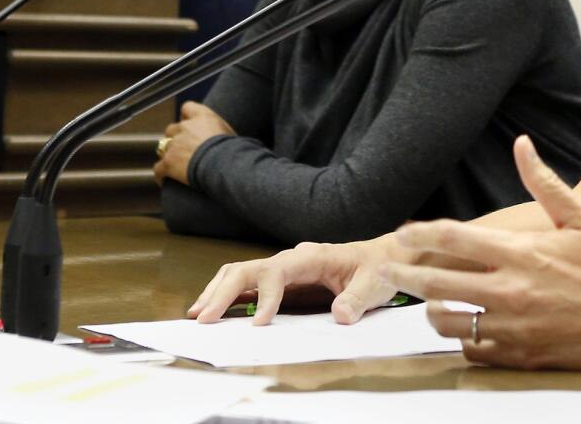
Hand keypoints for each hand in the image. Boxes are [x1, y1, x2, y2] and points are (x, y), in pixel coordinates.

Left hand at [153, 101, 236, 186]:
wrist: (225, 165)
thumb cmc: (234, 150)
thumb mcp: (229, 133)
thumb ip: (217, 130)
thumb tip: (220, 136)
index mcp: (202, 117)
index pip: (187, 108)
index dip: (186, 117)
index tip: (189, 125)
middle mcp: (185, 127)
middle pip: (172, 129)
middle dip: (176, 139)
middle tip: (185, 150)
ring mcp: (175, 145)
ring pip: (163, 147)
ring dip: (169, 155)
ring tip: (176, 167)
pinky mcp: (168, 162)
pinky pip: (158, 169)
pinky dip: (161, 175)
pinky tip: (165, 181)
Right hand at [187, 234, 402, 325]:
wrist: (383, 258)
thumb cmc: (378, 269)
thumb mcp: (375, 284)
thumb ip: (359, 298)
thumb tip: (341, 316)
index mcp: (313, 257)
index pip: (279, 271)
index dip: (266, 295)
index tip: (260, 323)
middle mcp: (292, 258)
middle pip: (249, 268)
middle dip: (224, 292)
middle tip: (204, 318)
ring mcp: (284, 267)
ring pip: (241, 272)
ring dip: (218, 291)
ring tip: (197, 314)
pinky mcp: (282, 279)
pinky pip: (248, 282)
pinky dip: (226, 293)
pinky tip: (211, 310)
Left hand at [387, 135, 580, 369]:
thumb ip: (543, 182)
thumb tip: (521, 144)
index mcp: (521, 253)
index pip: (453, 239)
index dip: (421, 233)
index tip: (404, 232)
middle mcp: (511, 291)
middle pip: (436, 285)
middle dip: (405, 277)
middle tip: (387, 272)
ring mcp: (514, 328)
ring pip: (449, 324)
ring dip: (434, 311)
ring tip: (431, 303)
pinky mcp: (521, 356)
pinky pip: (474, 351)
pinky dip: (465, 340)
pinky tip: (469, 328)